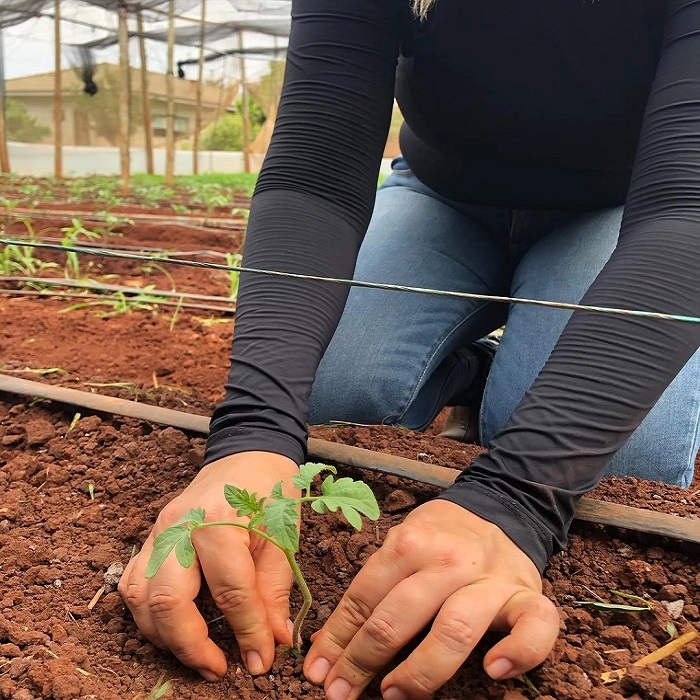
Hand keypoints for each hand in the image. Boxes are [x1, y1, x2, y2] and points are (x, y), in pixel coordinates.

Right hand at [119, 451, 299, 680]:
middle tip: (219, 670)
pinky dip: (147, 613)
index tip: (261, 662)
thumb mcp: (283, 538)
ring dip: (163, 635)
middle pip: (167, 600)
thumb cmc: (270, 492)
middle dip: (191, 646)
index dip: (247, 633)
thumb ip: (274, 591)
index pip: (230, 592)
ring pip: (139, 596)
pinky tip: (173, 626)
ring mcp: (159, 531)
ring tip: (196, 654)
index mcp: (219, 521)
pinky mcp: (151, 536)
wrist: (247, 454)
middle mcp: (181, 527)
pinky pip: (134, 582)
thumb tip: (274, 642)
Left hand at [303, 500, 558, 699]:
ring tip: (392, 694)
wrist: (500, 511)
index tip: (317, 673)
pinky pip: (534, 627)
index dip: (337, 638)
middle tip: (339, 693)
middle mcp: (449, 561)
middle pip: (399, 616)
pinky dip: (519, 651)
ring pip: (454, 628)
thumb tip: (329, 644)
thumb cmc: (441, 538)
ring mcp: (491, 580)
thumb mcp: (401, 547)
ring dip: (420, 670)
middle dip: (362, 661)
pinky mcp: (528, 596)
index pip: (364, 597)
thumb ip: (372, 589)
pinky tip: (495, 671)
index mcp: (410, 543)